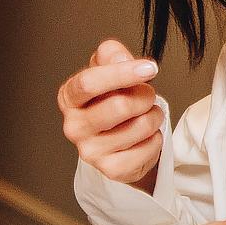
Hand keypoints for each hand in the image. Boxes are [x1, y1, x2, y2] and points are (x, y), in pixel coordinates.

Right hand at [58, 39, 164, 187]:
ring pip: (139, 127)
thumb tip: (120, 60)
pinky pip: (147, 150)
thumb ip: (111, 55)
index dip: (121, 73)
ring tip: (146, 116)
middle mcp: (73, 126)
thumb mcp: (109, 70)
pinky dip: (156, 140)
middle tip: (147, 95)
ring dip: (153, 118)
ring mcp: (89, 151)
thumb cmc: (113, 99)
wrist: (118, 138)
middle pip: (118, 106)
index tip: (149, 68)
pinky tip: (145, 137)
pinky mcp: (110, 169)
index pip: (89, 83)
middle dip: (144, 97)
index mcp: (69, 98)